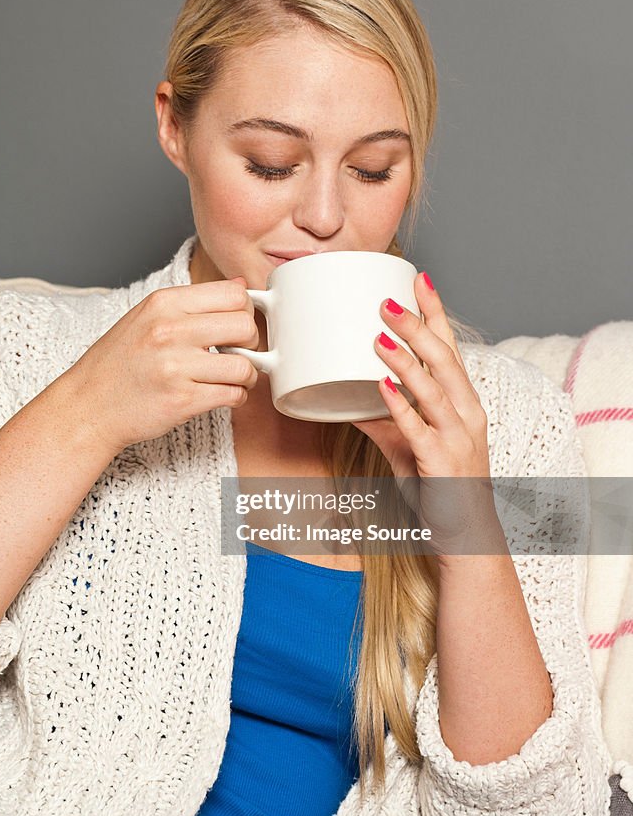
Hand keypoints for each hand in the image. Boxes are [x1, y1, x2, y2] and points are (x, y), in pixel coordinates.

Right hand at [68, 277, 259, 454]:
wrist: (87, 406)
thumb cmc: (118, 363)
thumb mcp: (146, 316)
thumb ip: (193, 302)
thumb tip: (241, 285)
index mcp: (163, 303)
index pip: (233, 293)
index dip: (244, 310)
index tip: (237, 325)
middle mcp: (170, 330)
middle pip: (245, 326)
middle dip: (250, 342)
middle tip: (238, 353)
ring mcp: (176, 367)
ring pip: (245, 365)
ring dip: (247, 375)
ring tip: (232, 378)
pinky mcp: (182, 400)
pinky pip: (233, 394)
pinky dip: (236, 396)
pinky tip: (221, 394)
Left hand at [351, 272, 500, 557]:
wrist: (465, 536)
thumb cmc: (440, 486)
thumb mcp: (410, 446)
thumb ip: (385, 420)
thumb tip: (349, 400)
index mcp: (463, 402)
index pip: (451, 347)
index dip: (435, 312)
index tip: (419, 279)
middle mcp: (467, 413)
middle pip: (444, 359)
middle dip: (417, 326)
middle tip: (386, 301)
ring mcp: (458, 437)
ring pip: (434, 389)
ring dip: (406, 360)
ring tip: (379, 336)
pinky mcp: (443, 462)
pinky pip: (418, 429)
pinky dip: (399, 406)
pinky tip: (381, 387)